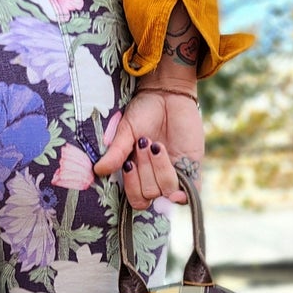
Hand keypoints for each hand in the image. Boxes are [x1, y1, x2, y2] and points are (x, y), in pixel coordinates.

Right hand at [93, 87, 202, 209]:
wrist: (167, 94)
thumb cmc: (143, 111)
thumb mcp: (126, 131)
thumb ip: (116, 152)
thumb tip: (98, 170)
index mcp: (138, 173)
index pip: (136, 198)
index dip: (132, 187)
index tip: (129, 164)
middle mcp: (156, 178)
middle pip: (150, 194)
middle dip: (145, 170)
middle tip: (144, 142)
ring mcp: (175, 174)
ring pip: (167, 191)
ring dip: (160, 169)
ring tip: (156, 145)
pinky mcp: (193, 167)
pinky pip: (192, 191)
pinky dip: (184, 195)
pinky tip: (178, 189)